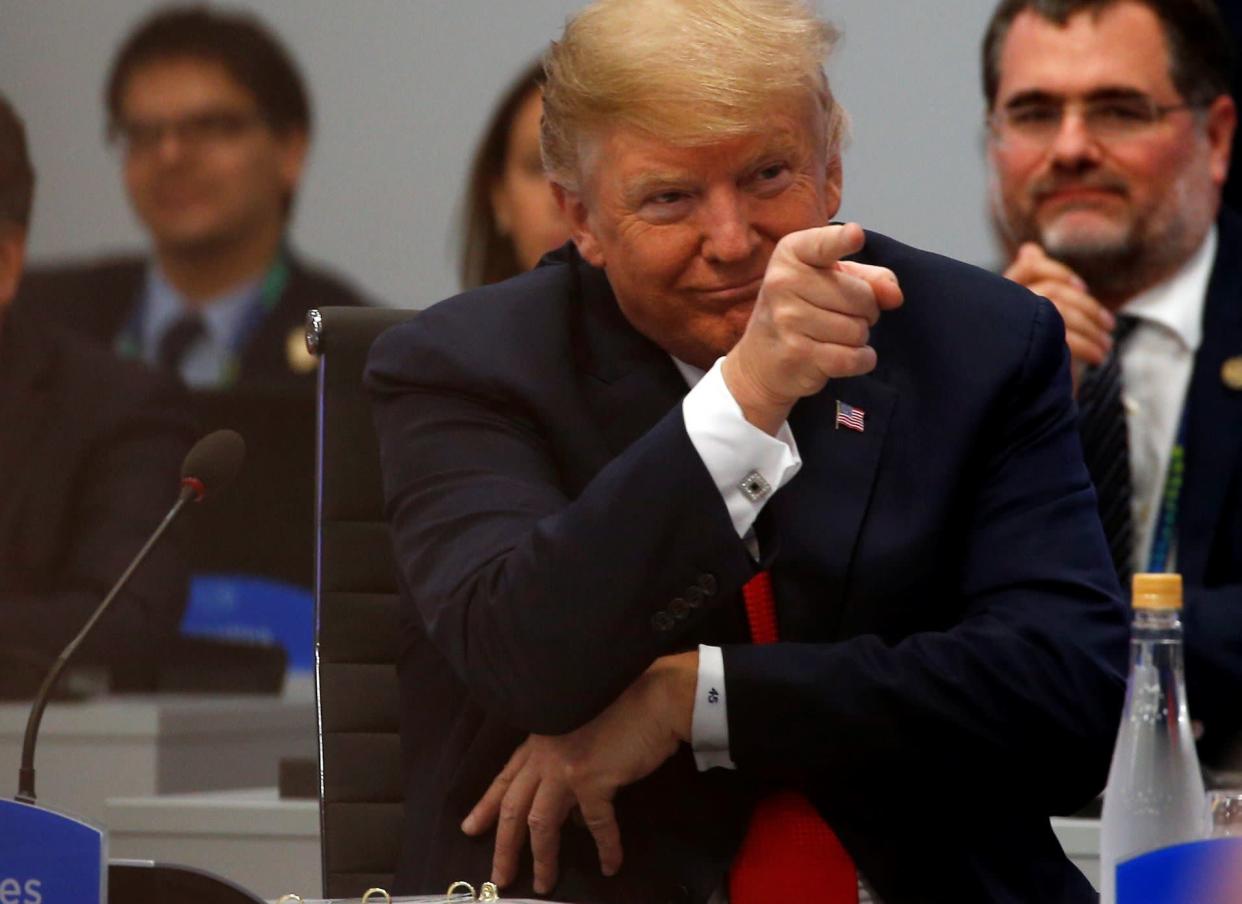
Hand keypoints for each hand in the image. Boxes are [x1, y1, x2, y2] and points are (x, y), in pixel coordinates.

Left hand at [462, 652, 697, 893]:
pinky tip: (611, 865)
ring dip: (543, 859)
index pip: (505, 778)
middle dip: (504, 847)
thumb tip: (571, 815)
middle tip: (500, 877)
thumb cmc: (623, 709)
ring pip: (542, 824)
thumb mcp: (580, 734)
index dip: (485, 806)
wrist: (654, 697)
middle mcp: (545, 756)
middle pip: (513, 808)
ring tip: (545, 885)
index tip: (469, 828)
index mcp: (539, 741)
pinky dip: (606, 847)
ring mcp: (566, 768)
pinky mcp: (593, 780)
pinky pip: (595, 824)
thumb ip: (567, 767)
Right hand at [722, 222, 903, 434]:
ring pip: (858, 330)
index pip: (824, 244)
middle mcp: (783, 282)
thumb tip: (894, 296)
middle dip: (866, 311)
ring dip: (859, 338)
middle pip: (861, 296)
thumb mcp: (829, 280)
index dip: (843, 240)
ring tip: (835, 337)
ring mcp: (786, 319)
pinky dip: (861, 360)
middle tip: (843, 315)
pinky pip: (854, 357)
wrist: (760, 361)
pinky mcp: (796, 353)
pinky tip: (843, 357)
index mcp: (791, 254)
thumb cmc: (800, 310)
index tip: (856, 235)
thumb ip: (868, 278)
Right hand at [1004, 242, 1115, 392]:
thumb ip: (1030, 285)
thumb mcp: (1028, 323)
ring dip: (1093, 329)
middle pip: (1053, 291)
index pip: (1028, 268)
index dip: (1057, 271)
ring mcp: (1008, 328)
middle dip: (1089, 308)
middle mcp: (998, 310)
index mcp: (996, 301)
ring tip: (1105, 348)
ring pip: (1061, 310)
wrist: (1004, 418)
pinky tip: (1096, 359)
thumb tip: (1029, 248)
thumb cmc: (1016, 369)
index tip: (1082, 288)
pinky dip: (1088, 347)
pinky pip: (1065, 336)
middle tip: (1109, 326)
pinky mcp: (1025, 350)